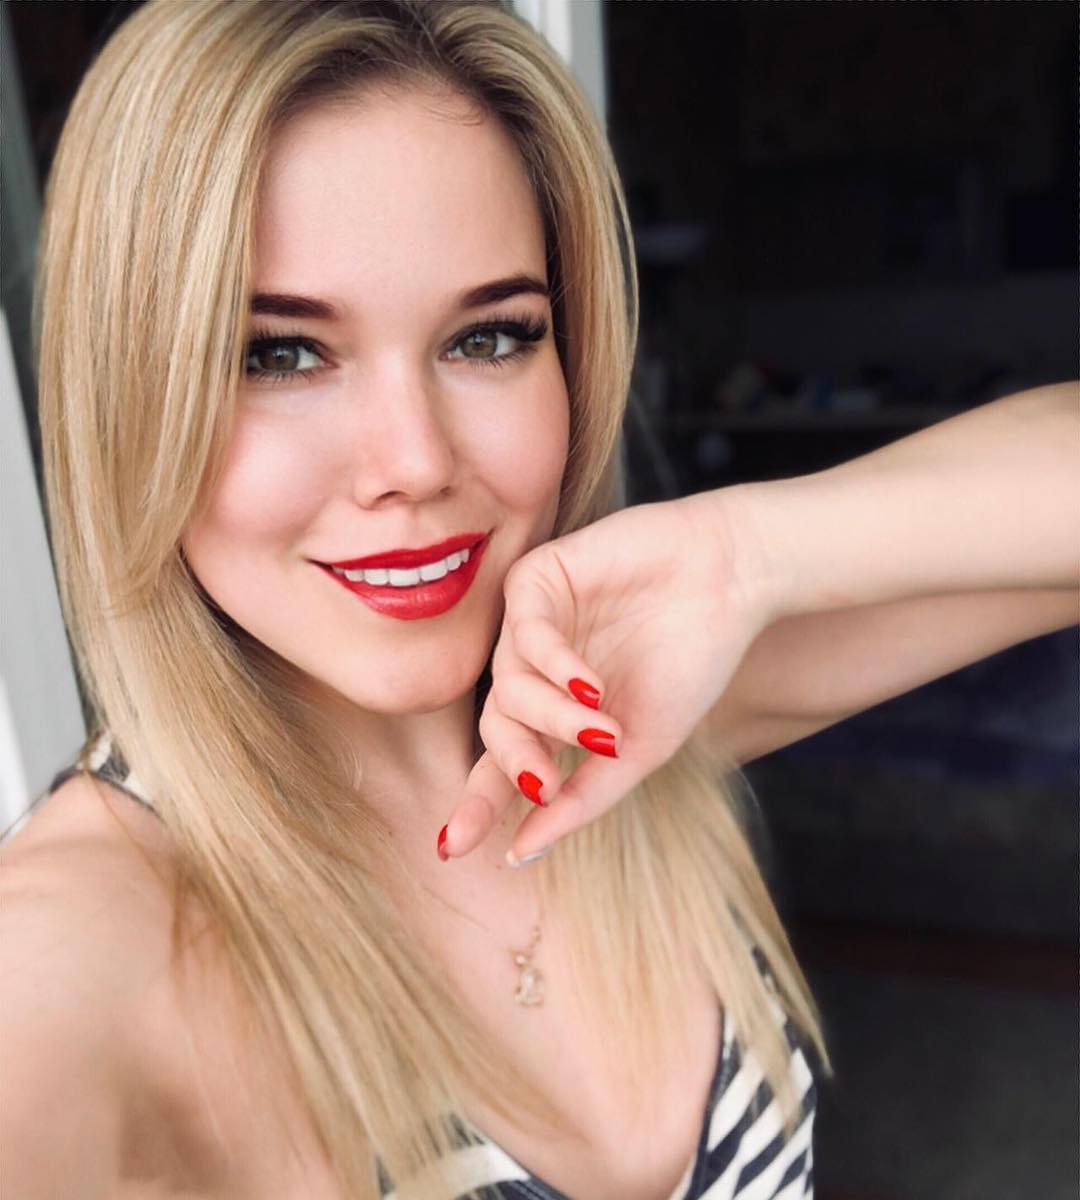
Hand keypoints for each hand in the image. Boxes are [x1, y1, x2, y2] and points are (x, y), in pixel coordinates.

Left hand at [442, 490, 772, 864]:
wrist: (731, 582)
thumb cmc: (690, 662)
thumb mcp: (639, 747)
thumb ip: (583, 799)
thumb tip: (521, 854)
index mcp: (555, 713)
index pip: (501, 762)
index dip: (476, 804)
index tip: (452, 849)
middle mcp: (534, 670)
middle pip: (496, 727)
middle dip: (518, 761)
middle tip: (547, 784)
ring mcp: (532, 624)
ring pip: (508, 686)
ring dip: (550, 718)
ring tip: (601, 729)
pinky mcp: (538, 580)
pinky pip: (524, 634)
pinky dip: (553, 667)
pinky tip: (590, 684)